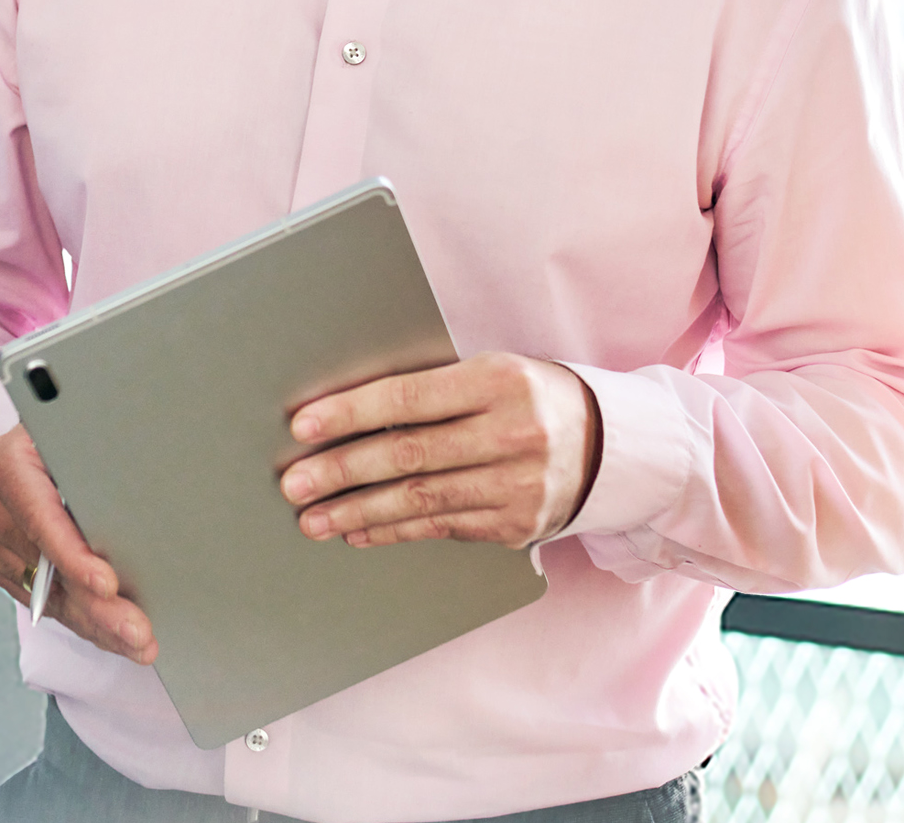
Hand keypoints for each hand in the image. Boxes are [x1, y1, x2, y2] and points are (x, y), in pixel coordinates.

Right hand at [0, 429, 154, 663]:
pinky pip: (43, 604)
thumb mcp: (88, 439)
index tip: (108, 586)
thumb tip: (144, 503)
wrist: (44, 445)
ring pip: (46, 596)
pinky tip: (112, 634)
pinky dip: (80, 621)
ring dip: (94, 622)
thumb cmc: (76, 437)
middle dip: (96, 606)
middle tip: (137, 633)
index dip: (73, 558)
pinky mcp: (1, 564)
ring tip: (137, 642)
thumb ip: (103, 467)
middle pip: (47, 567)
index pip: (40, 519)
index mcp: (4, 463)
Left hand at [278, 354, 599, 546]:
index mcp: (500, 381)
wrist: (610, 444)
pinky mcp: (517, 523)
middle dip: (341, 472)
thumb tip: (345, 414)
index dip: (350, 413)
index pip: (408, 396)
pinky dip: (393, 531)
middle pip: (408, 454)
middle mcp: (513, 434)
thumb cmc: (530, 398)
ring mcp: (518, 484)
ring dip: (357, 512)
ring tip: (313, 519)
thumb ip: (432, 390)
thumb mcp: (492, 373)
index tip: (302, 427)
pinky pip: (442, 527)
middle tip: (293, 484)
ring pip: (420, 499)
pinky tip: (358, 532)